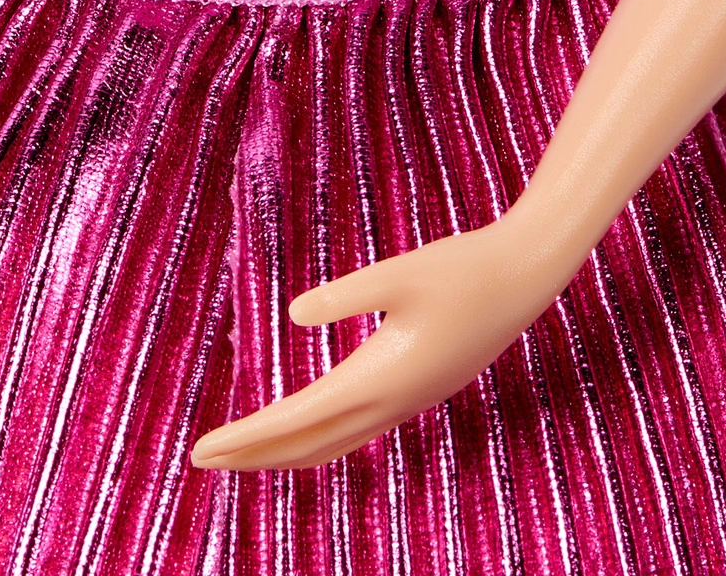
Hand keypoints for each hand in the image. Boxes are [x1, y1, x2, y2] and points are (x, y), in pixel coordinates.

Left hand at [188, 215, 566, 470]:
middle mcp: (392, 401)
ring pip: (335, 445)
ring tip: (246, 452)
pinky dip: (322, 439)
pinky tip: (311, 427)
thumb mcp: (401, 270)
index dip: (246, 437)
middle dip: (255, 455)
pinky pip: (359, 431)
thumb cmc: (463, 266)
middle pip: (309, 446)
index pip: (297, 421)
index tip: (201, 450)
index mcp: (380, 377)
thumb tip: (294, 313)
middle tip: (204, 459)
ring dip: (287, 452)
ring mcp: (409, 401)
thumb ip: (347, 293)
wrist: (524, 276)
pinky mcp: (420, 389)